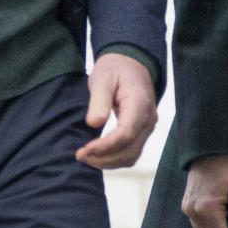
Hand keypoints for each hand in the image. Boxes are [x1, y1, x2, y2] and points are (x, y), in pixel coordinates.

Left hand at [75, 53, 157, 169]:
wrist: (132, 65)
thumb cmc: (116, 69)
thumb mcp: (102, 77)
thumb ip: (99, 100)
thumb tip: (94, 123)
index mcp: (139, 104)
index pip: (125, 134)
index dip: (104, 147)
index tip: (84, 151)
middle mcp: (148, 120)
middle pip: (129, 150)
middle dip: (104, 158)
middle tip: (80, 155)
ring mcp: (147, 128)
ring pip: (131, 156)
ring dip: (108, 162)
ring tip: (86, 157)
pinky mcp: (142, 133)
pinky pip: (131, 153)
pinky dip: (114, 159)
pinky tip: (97, 155)